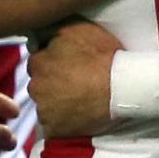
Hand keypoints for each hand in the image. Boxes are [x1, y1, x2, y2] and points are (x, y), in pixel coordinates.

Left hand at [29, 20, 124, 137]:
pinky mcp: (53, 129)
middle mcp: (35, 85)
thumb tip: (44, 31)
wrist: (122, 87)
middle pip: (39, 83)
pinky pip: (53, 125)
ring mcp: (43, 109)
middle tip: (74, 81)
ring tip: (79, 98)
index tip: (67, 65)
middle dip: (52, 82)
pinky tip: (78, 114)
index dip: (53, 62)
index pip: (37, 61)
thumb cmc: (105, 57)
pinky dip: (62, 121)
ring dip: (56, 102)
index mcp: (39, 61)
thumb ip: (55, 29)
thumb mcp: (80, 28)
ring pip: (45, 104)